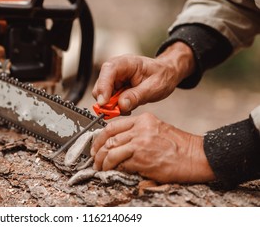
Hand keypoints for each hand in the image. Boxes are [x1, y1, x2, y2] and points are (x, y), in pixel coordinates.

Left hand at [91, 113, 215, 182]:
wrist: (197, 156)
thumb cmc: (178, 146)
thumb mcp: (156, 129)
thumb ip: (136, 132)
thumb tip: (116, 143)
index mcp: (143, 120)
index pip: (113, 125)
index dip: (100, 137)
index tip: (96, 146)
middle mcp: (140, 129)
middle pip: (109, 138)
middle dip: (98, 151)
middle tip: (95, 159)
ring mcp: (141, 143)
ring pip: (111, 151)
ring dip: (103, 162)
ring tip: (101, 168)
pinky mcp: (143, 158)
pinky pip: (121, 163)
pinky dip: (115, 168)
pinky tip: (114, 171)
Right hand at [92, 41, 194, 112]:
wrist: (166, 74)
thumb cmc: (162, 75)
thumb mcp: (153, 88)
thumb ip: (136, 96)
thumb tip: (121, 105)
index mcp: (126, 62)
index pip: (108, 70)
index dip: (103, 87)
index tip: (104, 103)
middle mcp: (116, 68)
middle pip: (101, 85)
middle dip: (107, 101)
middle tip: (120, 111)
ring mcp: (114, 78)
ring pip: (102, 94)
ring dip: (112, 105)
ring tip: (128, 106)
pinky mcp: (114, 87)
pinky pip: (108, 99)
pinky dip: (115, 106)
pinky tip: (127, 105)